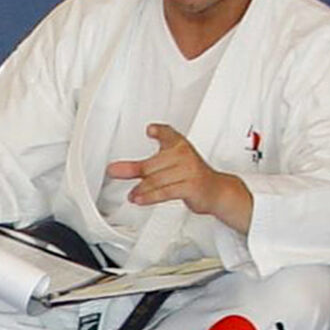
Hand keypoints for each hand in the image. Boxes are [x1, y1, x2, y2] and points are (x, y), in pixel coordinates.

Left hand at [105, 123, 229, 213]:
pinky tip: (139, 199)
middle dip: (131, 170)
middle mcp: (184, 156)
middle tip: (114, 171)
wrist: (215, 190)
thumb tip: (118, 169)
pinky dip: (149, 197)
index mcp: (179, 145)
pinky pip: (166, 192)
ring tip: (131, 195)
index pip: (169, 134)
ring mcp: (189, 171)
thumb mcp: (168, 165)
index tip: (150, 130)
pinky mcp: (191, 187)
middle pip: (152, 164)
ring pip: (157, 180)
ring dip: (140, 189)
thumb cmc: (190, 175)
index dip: (160, 132)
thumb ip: (143, 166)